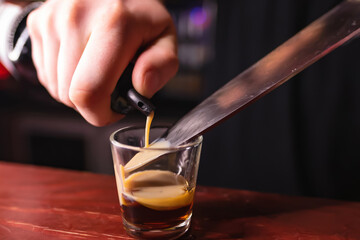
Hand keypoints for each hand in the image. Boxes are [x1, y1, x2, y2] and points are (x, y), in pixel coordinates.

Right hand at [27, 0, 177, 125]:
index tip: (112, 112)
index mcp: (114, 23)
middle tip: (110, 87)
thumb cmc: (140, 17)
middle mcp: (77, 17)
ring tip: (96, 70)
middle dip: (91, 103)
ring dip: (76, 91)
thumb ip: (161, 65)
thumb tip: (142, 87)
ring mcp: (53, 19)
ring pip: (55, 87)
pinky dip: (63, 77)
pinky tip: (81, 61)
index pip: (90, 90)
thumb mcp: (164, 38)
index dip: (99, 114)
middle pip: (69, 94)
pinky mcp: (39, 22)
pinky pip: (45, 73)